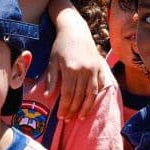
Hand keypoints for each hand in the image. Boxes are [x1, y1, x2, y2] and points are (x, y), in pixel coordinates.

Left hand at [43, 0, 101, 117]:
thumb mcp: (52, 61)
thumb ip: (51, 79)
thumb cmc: (60, 46)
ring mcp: (94, 69)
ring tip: (81, 117)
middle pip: (80, 96)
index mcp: (70, 69)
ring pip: (92, 94)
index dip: (65, 107)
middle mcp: (84, 71)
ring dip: (86, 107)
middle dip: (74, 110)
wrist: (75, 30)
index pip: (68, 94)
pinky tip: (91, 104)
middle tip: (68, 119)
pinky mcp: (100, 68)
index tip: (61, 116)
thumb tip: (48, 96)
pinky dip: (96, 96)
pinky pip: (100, 86)